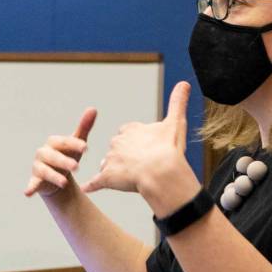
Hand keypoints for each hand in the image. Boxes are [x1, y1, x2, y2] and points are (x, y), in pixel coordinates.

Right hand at [25, 108, 96, 197]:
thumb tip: (93, 109)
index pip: (63, 141)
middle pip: (52, 156)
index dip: (73, 144)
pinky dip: (30, 187)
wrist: (60, 177)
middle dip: (64, 161)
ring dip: (53, 176)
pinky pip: (32, 183)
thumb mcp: (76, 144)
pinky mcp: (35, 180)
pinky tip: (27, 193)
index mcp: (53, 143)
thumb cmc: (68, 156)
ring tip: (64, 183)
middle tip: (77, 167)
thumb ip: (84, 127)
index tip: (86, 148)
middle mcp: (43, 153)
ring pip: (44, 170)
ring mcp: (38, 166)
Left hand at [81, 82, 193, 208]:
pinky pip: (96, 182)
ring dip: (115, 171)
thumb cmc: (169, 148)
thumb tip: (184, 83)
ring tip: (130, 179)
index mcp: (130, 129)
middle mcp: (117, 142)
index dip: (136, 141)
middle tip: (141, 165)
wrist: (160, 171)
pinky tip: (87, 188)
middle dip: (126, 156)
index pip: (128, 133)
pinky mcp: (107, 177)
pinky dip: (92, 185)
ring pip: (109, 165)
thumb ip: (177, 103)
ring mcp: (111, 160)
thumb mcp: (175, 122)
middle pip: (117, 149)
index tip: (146, 148)